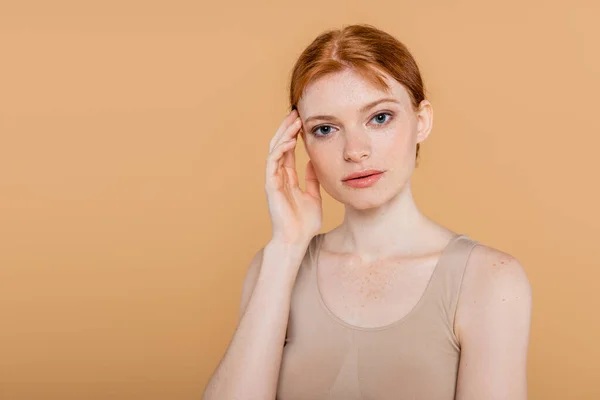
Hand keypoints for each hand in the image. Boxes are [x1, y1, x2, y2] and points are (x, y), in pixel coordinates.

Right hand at [265, 109, 322, 247]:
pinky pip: (273, 163)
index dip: (293, 134)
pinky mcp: (270, 186)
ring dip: (283, 134)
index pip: (288, 150)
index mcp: (288, 178)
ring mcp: (273, 180)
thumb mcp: (313, 196)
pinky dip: (280, 150)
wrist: (296, 240)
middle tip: (296, 112)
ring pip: (275, 150)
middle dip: (287, 128)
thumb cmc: (304, 223)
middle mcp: (278, 176)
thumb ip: (312, 179)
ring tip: (293, 120)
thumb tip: (314, 162)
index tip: (302, 120)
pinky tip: (290, 141)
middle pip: (279, 146)